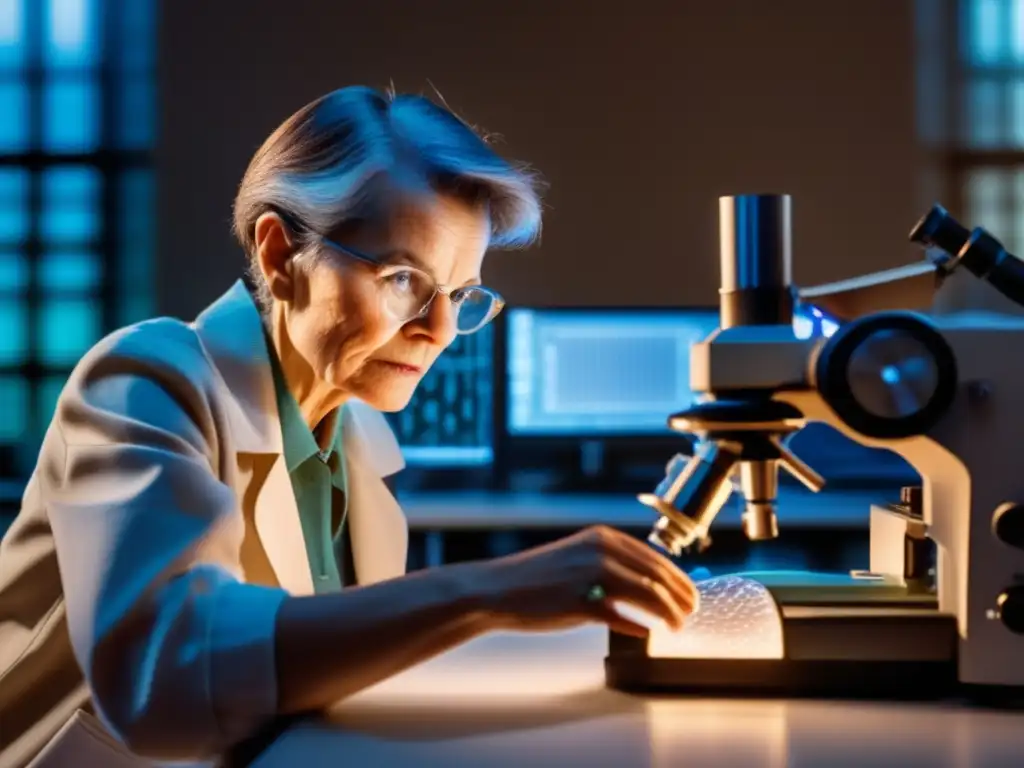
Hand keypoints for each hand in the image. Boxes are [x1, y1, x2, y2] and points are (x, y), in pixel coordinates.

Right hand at [482, 525, 697, 637]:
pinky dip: (638, 626)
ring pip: (648, 594)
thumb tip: (648, 589)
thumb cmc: (538, 577)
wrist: (498, 588)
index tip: (689, 596)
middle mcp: (601, 551)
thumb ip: (612, 568)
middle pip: (658, 575)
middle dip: (681, 597)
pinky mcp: (581, 602)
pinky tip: (646, 633)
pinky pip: (620, 617)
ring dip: (668, 613)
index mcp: (602, 538)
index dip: (679, 580)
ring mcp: (591, 575)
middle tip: (690, 613)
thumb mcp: (579, 559)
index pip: (655, 559)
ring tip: (677, 627)